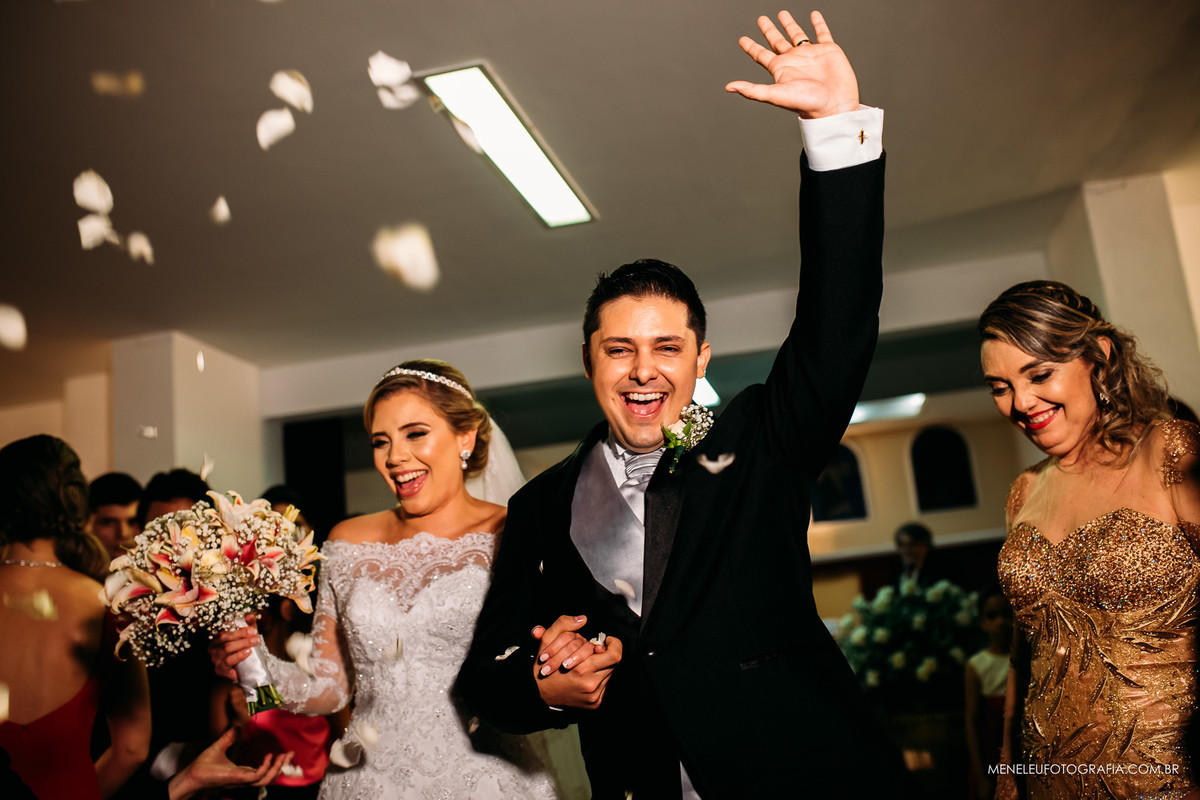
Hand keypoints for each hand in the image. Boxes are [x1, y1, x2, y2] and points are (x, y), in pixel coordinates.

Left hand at [167, 727, 291, 799]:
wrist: (191, 775)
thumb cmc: (202, 766)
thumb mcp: (219, 747)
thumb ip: (229, 737)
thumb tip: (236, 726)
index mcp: (242, 772)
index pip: (263, 771)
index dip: (275, 763)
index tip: (284, 753)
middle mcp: (244, 778)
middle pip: (269, 777)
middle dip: (282, 766)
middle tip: (291, 754)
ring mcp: (242, 780)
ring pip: (266, 779)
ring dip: (277, 768)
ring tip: (284, 756)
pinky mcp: (237, 779)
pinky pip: (256, 776)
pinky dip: (264, 767)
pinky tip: (268, 757)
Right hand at [209, 613, 260, 680]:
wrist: (242, 664)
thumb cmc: (243, 644)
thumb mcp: (247, 632)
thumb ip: (249, 623)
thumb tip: (251, 616)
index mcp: (218, 635)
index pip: (226, 629)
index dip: (239, 629)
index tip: (252, 629)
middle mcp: (214, 646)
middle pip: (226, 640)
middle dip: (243, 639)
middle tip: (256, 639)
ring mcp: (216, 658)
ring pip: (226, 653)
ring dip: (240, 651)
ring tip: (250, 650)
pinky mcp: (219, 669)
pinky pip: (226, 668)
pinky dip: (233, 667)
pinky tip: (241, 666)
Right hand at [531, 616, 621, 709]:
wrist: (537, 693)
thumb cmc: (544, 665)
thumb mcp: (548, 640)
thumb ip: (563, 624)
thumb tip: (583, 619)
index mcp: (582, 669)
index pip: (615, 655)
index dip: (613, 644)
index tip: (604, 641)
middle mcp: (591, 685)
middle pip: (613, 663)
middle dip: (604, 653)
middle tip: (594, 650)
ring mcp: (594, 695)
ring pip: (609, 673)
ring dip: (600, 665)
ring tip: (586, 662)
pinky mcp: (595, 702)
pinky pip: (604, 685)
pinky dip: (597, 677)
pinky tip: (584, 675)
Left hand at [725, 10, 858, 118]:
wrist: (833, 105)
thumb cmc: (806, 103)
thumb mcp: (776, 94)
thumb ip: (752, 89)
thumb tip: (728, 87)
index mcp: (780, 69)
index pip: (761, 55)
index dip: (751, 47)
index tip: (742, 39)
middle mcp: (794, 60)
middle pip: (777, 41)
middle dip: (768, 30)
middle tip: (761, 19)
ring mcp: (811, 55)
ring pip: (797, 35)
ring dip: (789, 24)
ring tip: (782, 13)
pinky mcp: (828, 50)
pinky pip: (822, 33)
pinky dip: (819, 24)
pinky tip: (814, 15)